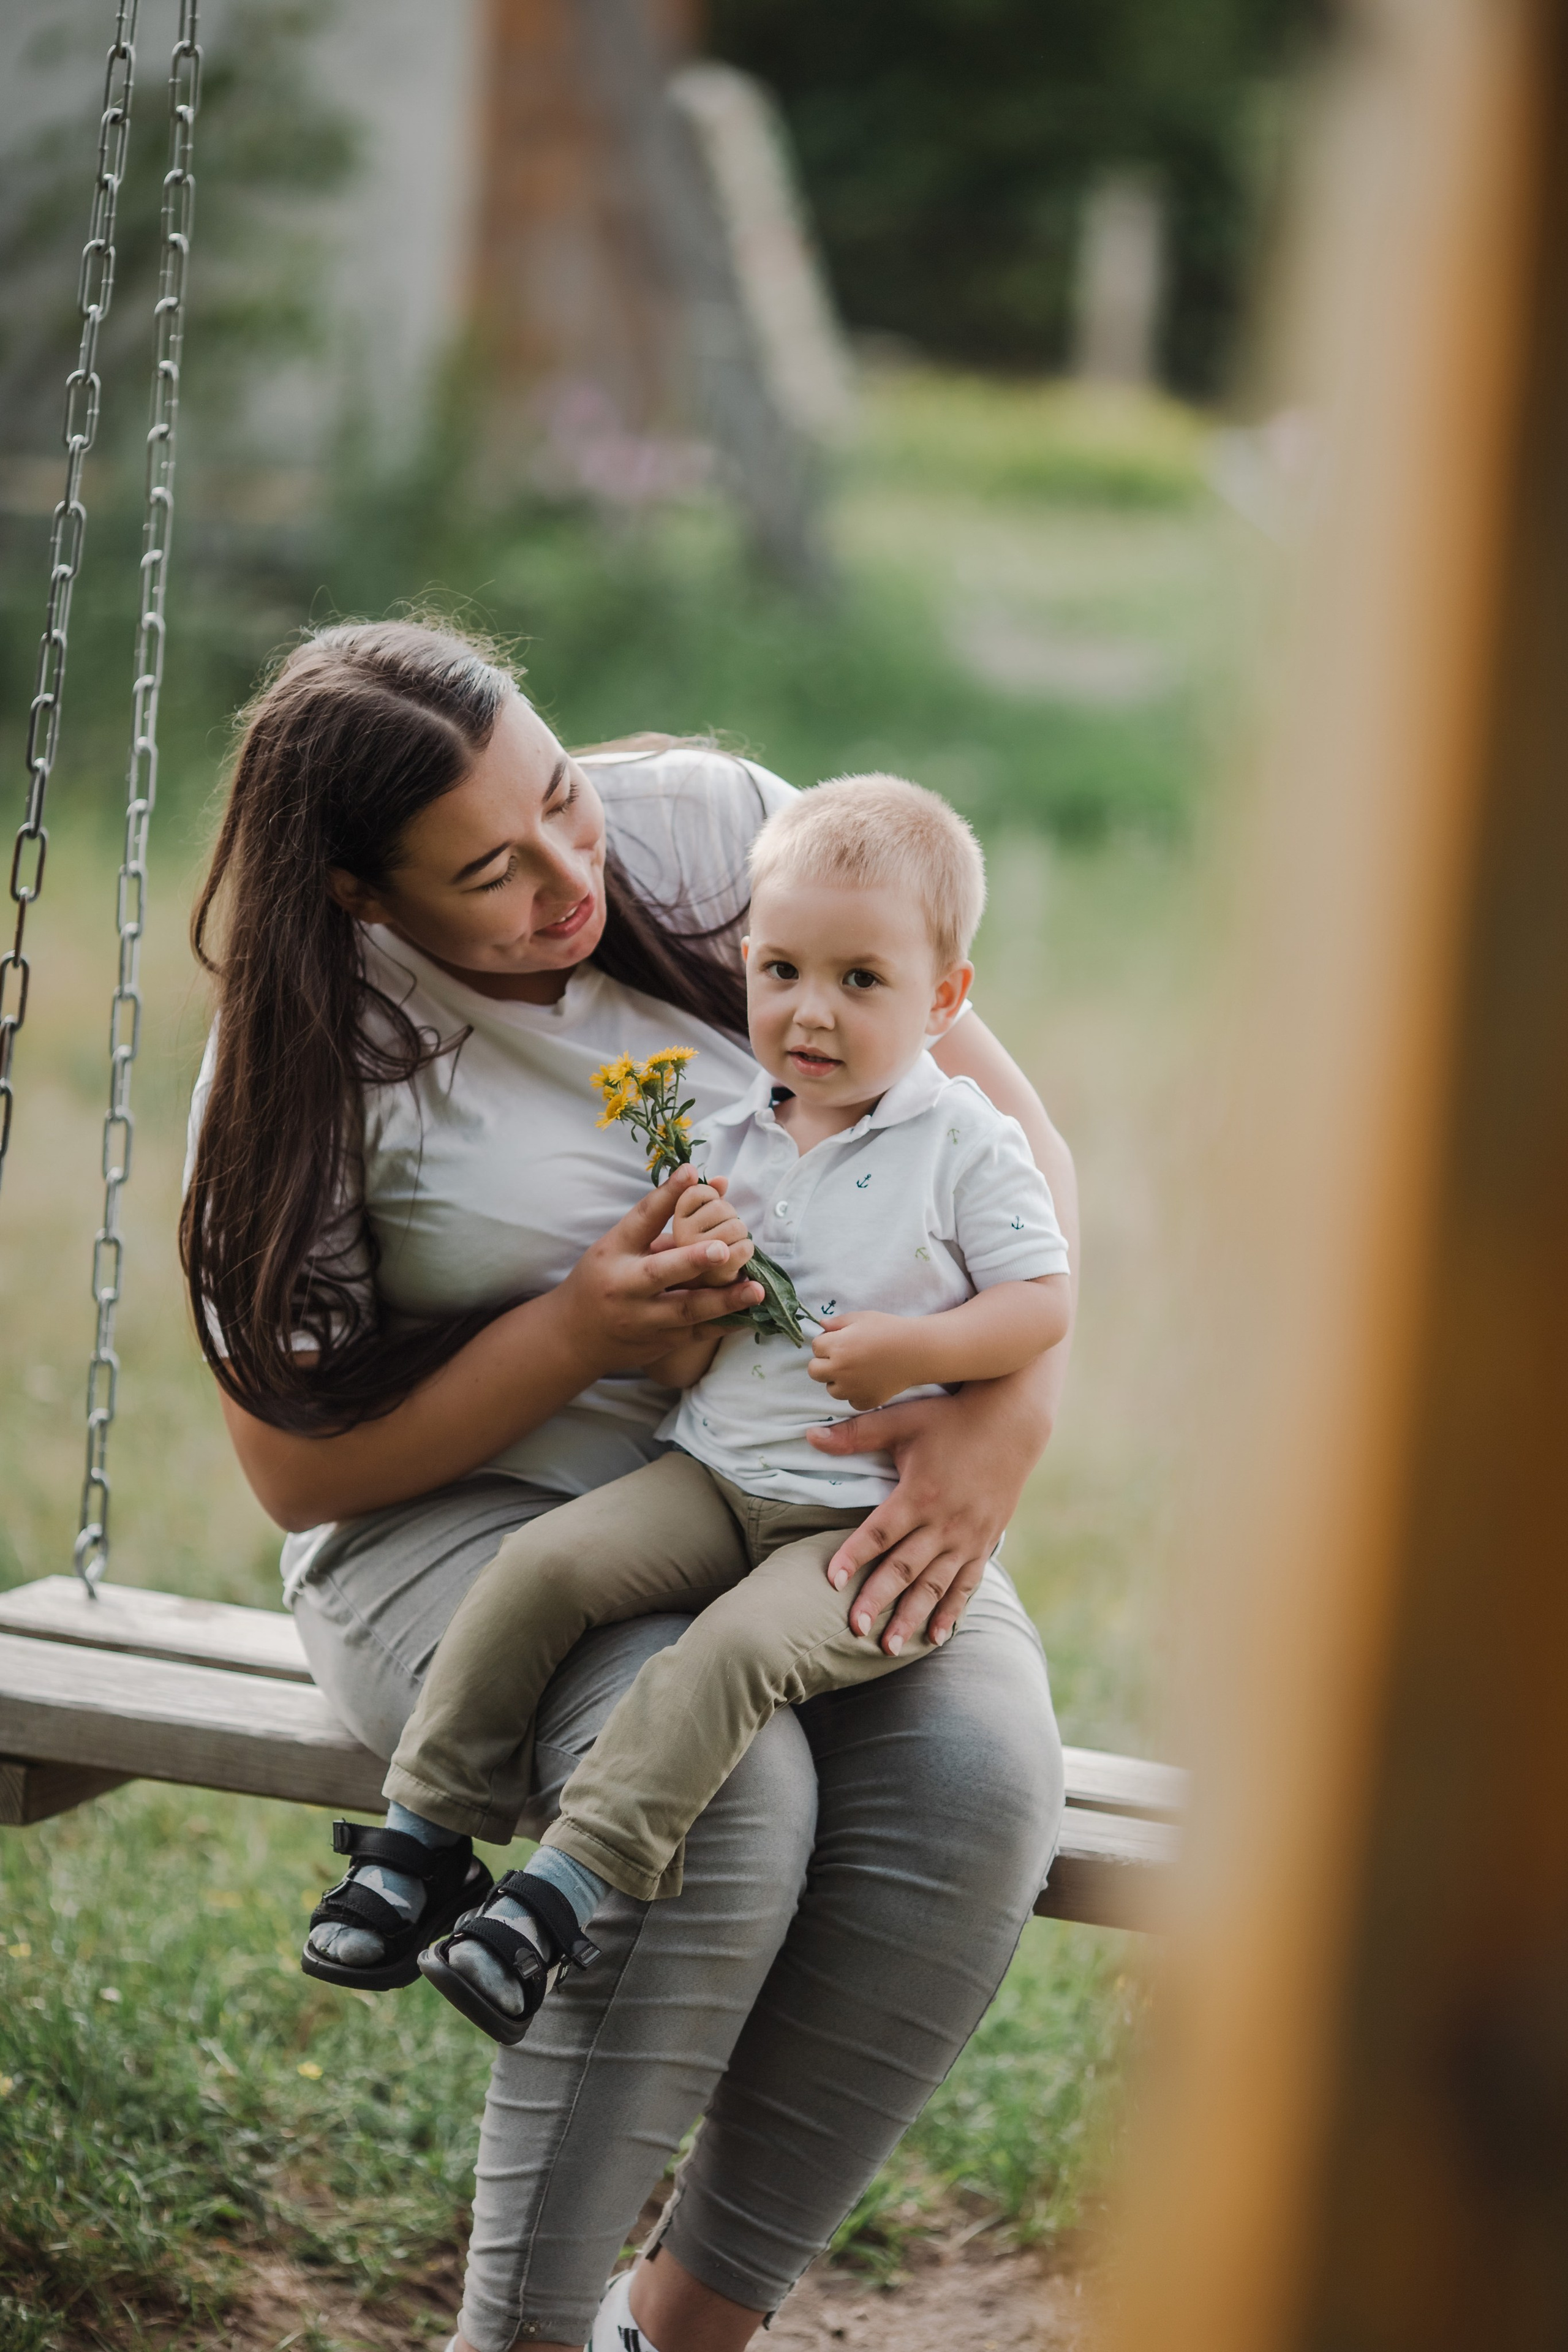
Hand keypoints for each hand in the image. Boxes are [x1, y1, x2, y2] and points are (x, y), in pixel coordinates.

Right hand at [562, 1166, 763, 1370]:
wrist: (577, 1337)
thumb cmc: (603, 1278)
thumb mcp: (619, 1244)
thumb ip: (665, 1215)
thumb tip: (719, 1184)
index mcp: (614, 1254)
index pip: (640, 1220)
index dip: (666, 1197)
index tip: (692, 1174)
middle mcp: (626, 1289)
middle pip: (659, 1273)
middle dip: (691, 1262)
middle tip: (723, 1249)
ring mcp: (642, 1321)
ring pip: (685, 1312)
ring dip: (722, 1301)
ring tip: (755, 1290)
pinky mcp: (660, 1344)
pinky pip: (696, 1336)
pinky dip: (724, 1325)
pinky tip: (750, 1314)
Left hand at [806, 1366, 1053, 1652]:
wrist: (1014, 1423)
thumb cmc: (952, 1419)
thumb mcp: (903, 1419)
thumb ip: (856, 1434)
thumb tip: (809, 1435)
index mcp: (919, 1494)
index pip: (879, 1532)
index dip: (852, 1556)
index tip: (829, 1580)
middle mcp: (944, 1522)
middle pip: (904, 1568)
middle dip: (877, 1601)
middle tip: (853, 1630)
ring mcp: (967, 1537)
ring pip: (934, 1585)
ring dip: (911, 1616)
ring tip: (889, 1647)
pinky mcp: (985, 1542)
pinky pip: (966, 1584)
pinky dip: (951, 1611)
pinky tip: (936, 1636)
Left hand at [807, 1313, 919, 1410]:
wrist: (917, 1351)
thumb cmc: (889, 1329)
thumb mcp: (862, 1318)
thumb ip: (838, 1322)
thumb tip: (821, 1324)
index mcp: (837, 1346)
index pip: (815, 1346)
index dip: (826, 1342)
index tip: (840, 1340)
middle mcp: (840, 1370)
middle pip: (814, 1371)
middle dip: (824, 1363)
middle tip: (842, 1357)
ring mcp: (852, 1389)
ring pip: (831, 1388)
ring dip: (838, 1380)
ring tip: (857, 1369)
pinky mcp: (865, 1401)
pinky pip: (850, 1401)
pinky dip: (855, 1394)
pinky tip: (868, 1381)